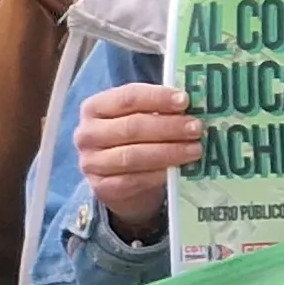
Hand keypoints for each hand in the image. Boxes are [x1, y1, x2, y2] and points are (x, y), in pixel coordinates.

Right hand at [75, 83, 203, 238]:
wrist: (117, 182)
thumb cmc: (132, 141)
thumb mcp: (138, 119)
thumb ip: (157, 109)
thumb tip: (191, 104)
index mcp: (94, 107)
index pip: (128, 97)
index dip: (158, 98)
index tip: (185, 100)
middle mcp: (87, 134)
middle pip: (132, 126)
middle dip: (168, 126)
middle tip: (196, 128)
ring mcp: (91, 163)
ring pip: (133, 156)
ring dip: (168, 152)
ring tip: (195, 149)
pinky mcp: (102, 187)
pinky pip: (133, 180)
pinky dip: (158, 174)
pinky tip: (177, 170)